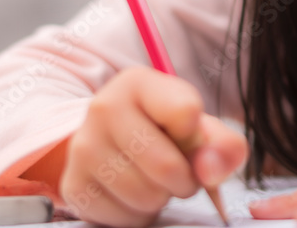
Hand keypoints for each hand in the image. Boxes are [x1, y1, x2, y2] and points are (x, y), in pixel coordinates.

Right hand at [59, 66, 247, 227]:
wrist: (116, 145)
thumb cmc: (166, 132)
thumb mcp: (201, 129)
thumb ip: (223, 146)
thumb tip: (210, 170)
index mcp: (138, 82)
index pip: (186, 113)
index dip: (197, 137)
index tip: (189, 137)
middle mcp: (103, 107)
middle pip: (166, 165)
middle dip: (184, 179)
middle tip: (180, 172)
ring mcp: (83, 147)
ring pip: (144, 195)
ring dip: (161, 198)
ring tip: (155, 181)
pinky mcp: (73, 185)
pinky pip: (123, 218)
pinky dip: (138, 215)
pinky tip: (134, 195)